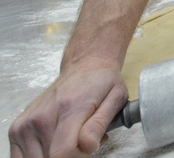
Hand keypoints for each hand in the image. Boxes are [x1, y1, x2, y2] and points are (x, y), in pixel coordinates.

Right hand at [8, 58, 127, 157]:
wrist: (84, 67)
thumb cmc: (102, 83)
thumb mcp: (116, 98)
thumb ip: (100, 124)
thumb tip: (87, 146)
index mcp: (68, 109)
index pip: (63, 153)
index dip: (79, 157)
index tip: (89, 146)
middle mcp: (41, 118)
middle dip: (70, 157)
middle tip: (83, 140)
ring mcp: (25, 124)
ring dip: (55, 156)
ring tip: (71, 138)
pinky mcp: (16, 129)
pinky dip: (39, 155)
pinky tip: (54, 142)